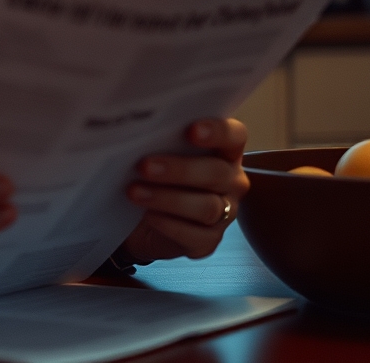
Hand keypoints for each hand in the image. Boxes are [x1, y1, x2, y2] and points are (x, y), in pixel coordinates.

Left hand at [120, 118, 249, 262]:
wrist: (140, 220)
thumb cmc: (155, 175)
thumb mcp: (157, 152)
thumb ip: (159, 138)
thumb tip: (138, 128)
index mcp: (224, 151)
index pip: (234, 135)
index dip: (218, 131)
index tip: (191, 131)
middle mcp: (231, 181)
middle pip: (216, 173)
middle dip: (179, 170)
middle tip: (144, 166)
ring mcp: (225, 213)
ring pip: (207, 207)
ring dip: (168, 199)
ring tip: (135, 191)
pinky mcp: (209, 241)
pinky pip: (195, 235)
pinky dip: (169, 225)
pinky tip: (148, 215)